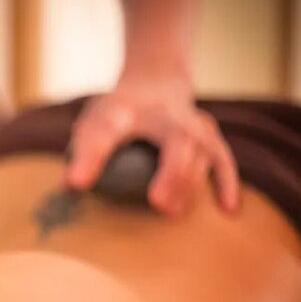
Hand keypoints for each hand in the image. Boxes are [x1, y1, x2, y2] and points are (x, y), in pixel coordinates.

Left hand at [66, 70, 239, 215]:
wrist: (156, 86)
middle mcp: (184, 120)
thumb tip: (71, 186)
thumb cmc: (121, 112)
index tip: (140, 196)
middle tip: (161, 208)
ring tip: (174, 215)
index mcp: (153, 114)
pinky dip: (228, 185)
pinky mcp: (214, 142)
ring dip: (193, 187)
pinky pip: (224, 163)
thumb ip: (86, 153)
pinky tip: (229, 212)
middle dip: (176, 178)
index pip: (139, 136)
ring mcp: (203, 130)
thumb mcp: (98, 124)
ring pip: (205, 158)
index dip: (137, 163)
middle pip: (186, 149)